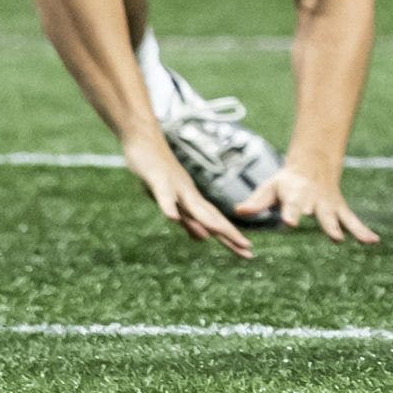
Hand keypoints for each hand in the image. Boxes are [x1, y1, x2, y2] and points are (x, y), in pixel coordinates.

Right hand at [125, 137, 252, 258]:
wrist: (145, 141)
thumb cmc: (159, 172)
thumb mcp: (174, 201)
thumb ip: (187, 219)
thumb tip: (203, 239)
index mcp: (193, 200)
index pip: (215, 222)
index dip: (230, 236)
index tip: (247, 251)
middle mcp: (189, 194)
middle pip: (211, 217)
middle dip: (229, 234)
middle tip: (248, 251)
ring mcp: (175, 186)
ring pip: (192, 206)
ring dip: (205, 221)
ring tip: (220, 234)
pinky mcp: (158, 179)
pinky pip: (164, 195)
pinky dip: (169, 206)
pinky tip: (171, 218)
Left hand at [236, 165, 379, 245]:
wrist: (313, 165)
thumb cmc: (286, 182)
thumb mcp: (270, 187)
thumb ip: (256, 201)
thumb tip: (239, 211)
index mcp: (296, 194)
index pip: (293, 205)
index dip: (292, 213)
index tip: (290, 223)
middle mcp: (315, 200)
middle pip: (320, 213)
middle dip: (325, 224)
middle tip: (332, 236)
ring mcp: (329, 206)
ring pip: (338, 218)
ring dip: (342, 229)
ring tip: (345, 240)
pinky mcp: (339, 210)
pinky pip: (352, 221)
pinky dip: (362, 231)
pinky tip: (373, 241)